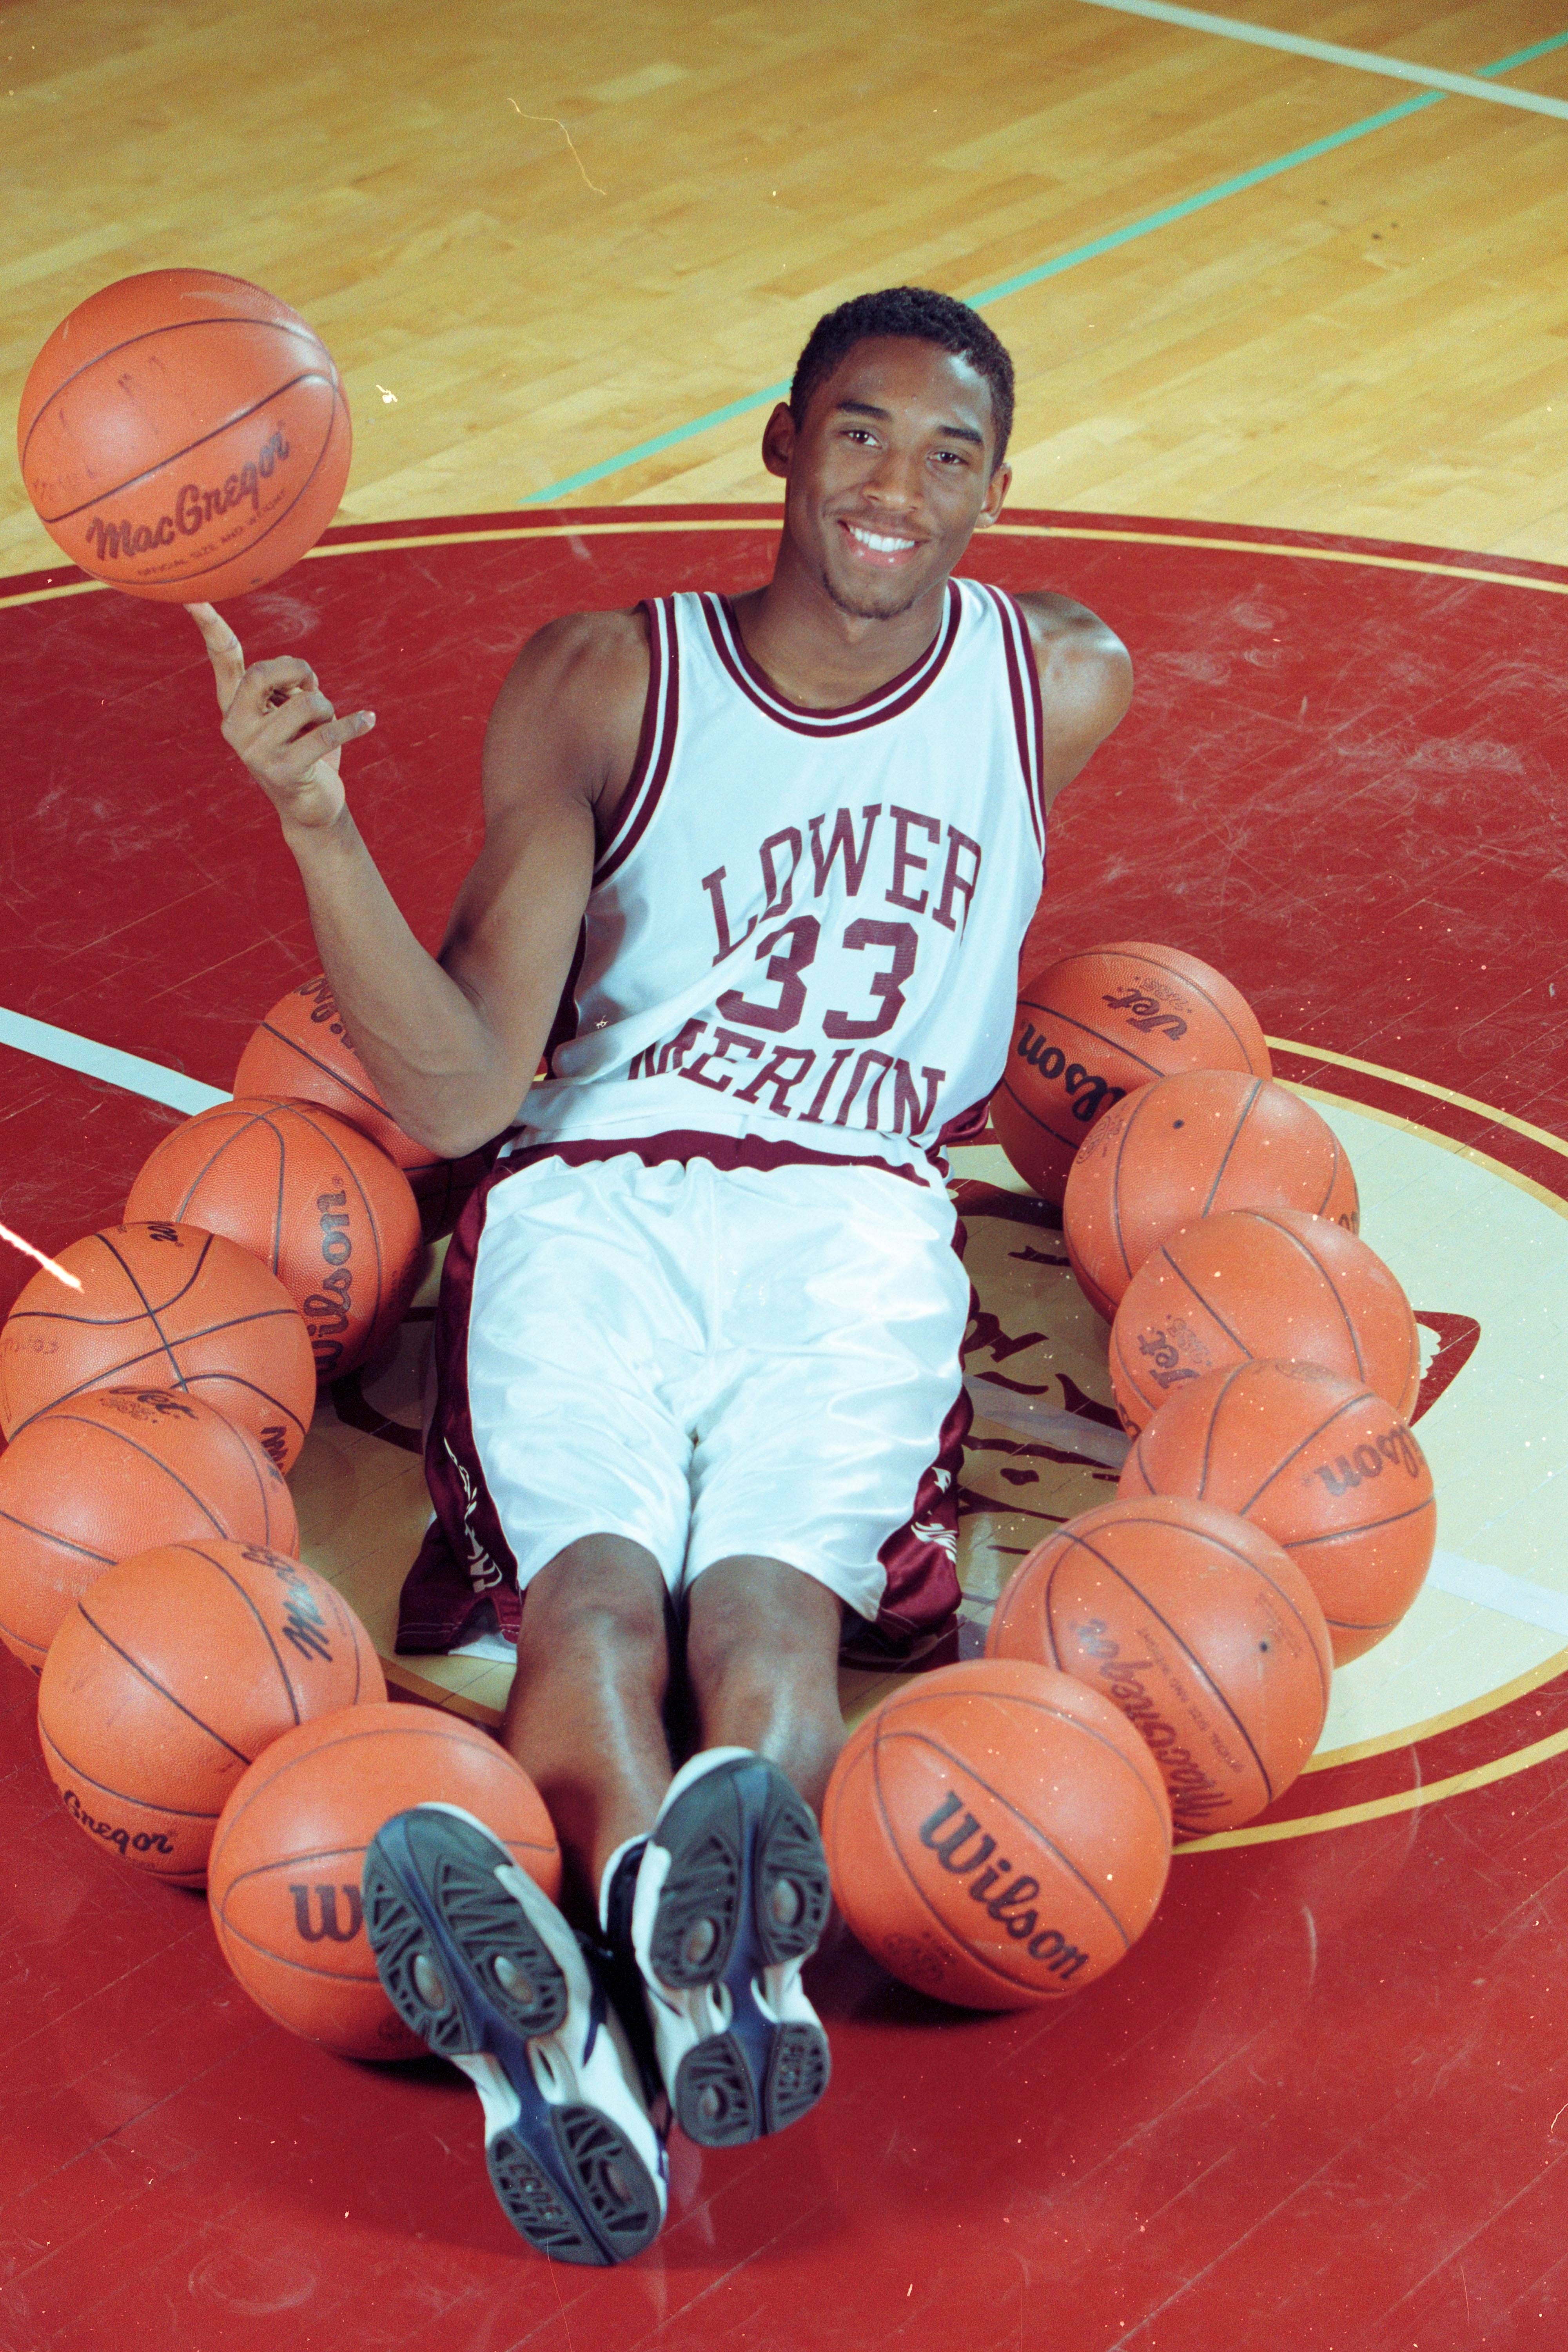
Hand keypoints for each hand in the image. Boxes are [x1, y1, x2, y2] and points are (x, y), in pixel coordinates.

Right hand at [189, 602, 374, 831]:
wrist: (310, 807)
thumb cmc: (304, 750)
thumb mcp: (293, 710)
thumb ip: (290, 685)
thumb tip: (301, 674)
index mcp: (233, 707)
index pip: (223, 660)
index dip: (211, 629)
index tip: (192, 599)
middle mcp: (235, 727)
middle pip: (265, 673)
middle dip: (300, 672)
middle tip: (313, 687)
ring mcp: (255, 752)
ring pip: (305, 703)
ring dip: (327, 708)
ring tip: (326, 724)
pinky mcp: (283, 772)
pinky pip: (326, 734)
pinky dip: (353, 724)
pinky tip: (369, 720)